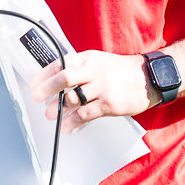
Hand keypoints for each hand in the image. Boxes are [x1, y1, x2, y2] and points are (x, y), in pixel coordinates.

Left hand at [30, 50, 155, 131]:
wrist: (149, 78)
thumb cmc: (122, 71)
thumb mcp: (100, 61)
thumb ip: (81, 68)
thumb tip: (57, 79)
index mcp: (89, 58)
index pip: (61, 62)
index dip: (44, 74)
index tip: (34, 84)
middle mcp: (94, 71)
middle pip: (64, 77)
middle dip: (47, 88)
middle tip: (37, 97)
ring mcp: (102, 87)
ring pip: (73, 97)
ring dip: (57, 108)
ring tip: (50, 115)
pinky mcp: (109, 103)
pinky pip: (85, 114)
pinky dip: (72, 121)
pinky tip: (66, 126)